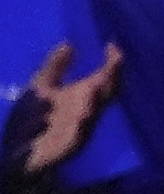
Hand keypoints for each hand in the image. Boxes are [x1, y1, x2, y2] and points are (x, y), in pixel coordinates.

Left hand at [4, 41, 122, 178]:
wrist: (20, 149)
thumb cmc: (33, 117)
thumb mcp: (42, 85)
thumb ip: (55, 66)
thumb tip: (69, 44)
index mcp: (83, 95)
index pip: (106, 77)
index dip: (113, 63)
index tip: (112, 45)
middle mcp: (87, 110)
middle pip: (107, 94)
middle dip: (112, 79)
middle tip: (114, 63)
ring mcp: (79, 128)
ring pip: (93, 114)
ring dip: (93, 102)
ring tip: (93, 88)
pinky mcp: (67, 146)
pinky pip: (77, 137)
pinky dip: (81, 127)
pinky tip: (82, 117)